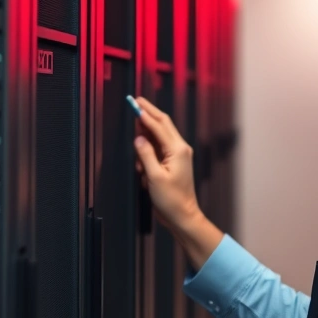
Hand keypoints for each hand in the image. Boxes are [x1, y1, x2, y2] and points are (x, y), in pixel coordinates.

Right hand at [132, 96, 201, 232]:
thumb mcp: (154, 177)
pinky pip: (159, 149)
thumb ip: (145, 155)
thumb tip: (139, 138)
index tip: (134, 103)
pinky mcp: (173, 162)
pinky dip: (148, 150)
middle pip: (162, 124)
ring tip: (136, 136)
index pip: (159, 125)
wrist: (183, 216)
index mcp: (177, 150)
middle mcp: (179, 148)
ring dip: (146, 134)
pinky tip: (141, 160)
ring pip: (159, 136)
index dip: (145, 114)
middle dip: (148, 113)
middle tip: (135, 101)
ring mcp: (178, 155)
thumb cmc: (171, 199)